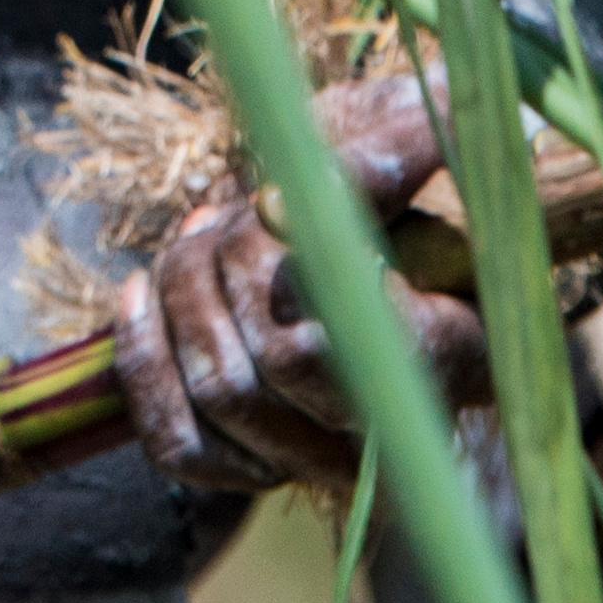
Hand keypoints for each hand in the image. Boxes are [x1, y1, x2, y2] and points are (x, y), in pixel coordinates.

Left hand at [112, 68, 493, 496]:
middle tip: (232, 209)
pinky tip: (141, 293)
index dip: (303, 271)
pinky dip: (145, 361)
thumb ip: (381, 162)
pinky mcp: (261, 465)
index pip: (379, 339)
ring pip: (220, 394)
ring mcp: (326, 459)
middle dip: (230, 262)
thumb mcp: (415, 138)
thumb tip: (277, 207)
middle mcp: (399, 429)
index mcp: (461, 352)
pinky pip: (179, 446)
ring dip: (183, 295)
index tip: (273, 203)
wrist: (378, 226)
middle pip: (277, 360)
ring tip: (198, 237)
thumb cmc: (407, 172)